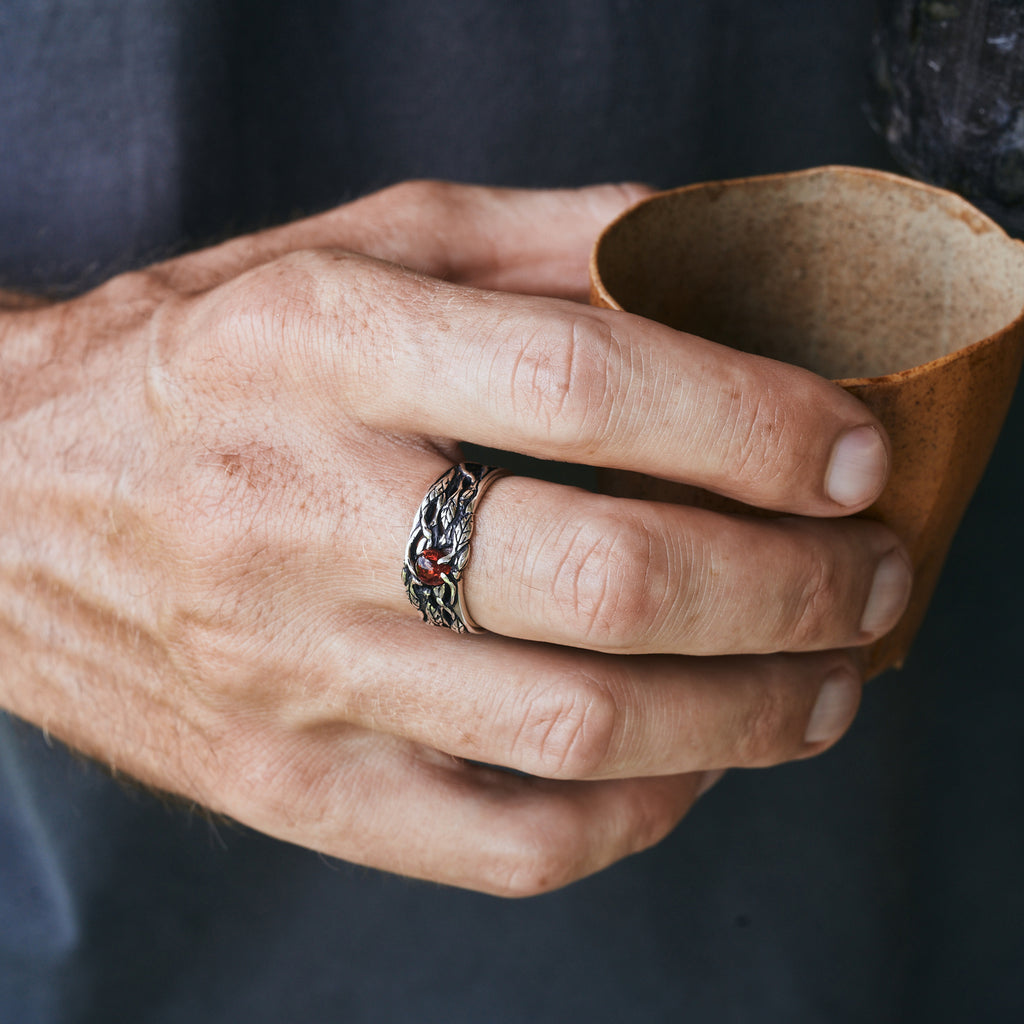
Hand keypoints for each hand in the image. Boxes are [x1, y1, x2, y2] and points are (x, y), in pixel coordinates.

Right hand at [0, 181, 910, 894]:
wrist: (7, 495)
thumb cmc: (195, 359)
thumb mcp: (345, 247)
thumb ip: (536, 241)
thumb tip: (712, 257)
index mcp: (316, 346)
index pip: (588, 387)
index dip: (756, 425)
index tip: (850, 452)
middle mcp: (296, 514)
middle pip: (610, 577)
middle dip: (792, 589)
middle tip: (873, 578)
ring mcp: (290, 674)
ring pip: (579, 731)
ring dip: (749, 716)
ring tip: (828, 684)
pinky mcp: (288, 785)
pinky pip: (502, 844)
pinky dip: (637, 816)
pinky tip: (691, 764)